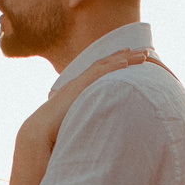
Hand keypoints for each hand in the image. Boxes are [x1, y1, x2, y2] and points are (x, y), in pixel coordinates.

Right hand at [19, 46, 159, 155]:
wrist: (39, 132)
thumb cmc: (54, 132)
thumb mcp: (75, 122)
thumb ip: (85, 120)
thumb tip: (93, 130)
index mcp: (79, 89)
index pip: (101, 72)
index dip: (116, 64)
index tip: (131, 59)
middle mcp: (80, 82)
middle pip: (106, 64)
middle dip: (126, 57)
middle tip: (145, 53)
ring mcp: (79, 83)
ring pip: (106, 65)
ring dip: (125, 59)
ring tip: (143, 55)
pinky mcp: (79, 87)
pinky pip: (100, 73)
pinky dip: (114, 66)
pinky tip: (127, 63)